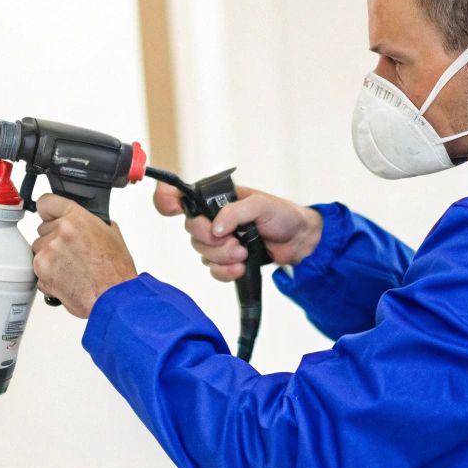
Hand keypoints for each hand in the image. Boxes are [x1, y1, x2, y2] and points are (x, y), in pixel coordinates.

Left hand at [32, 194, 138, 318]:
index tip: (49, 215)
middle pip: (43, 229)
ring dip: (50, 258)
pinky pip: (38, 270)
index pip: (46, 202)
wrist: (113, 296)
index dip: (49, 210)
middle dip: (54, 239)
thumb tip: (79, 222)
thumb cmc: (115, 269)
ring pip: (39, 250)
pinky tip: (67, 278)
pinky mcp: (42, 272)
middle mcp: (59, 232)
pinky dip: (48, 275)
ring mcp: (48, 252)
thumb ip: (88, 222)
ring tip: (71, 268)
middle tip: (71, 251)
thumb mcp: (110, 233)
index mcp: (75, 218)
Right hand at [153, 183, 322, 281]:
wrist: (300, 241)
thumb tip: (216, 228)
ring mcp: (219, 240)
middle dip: (212, 239)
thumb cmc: (283, 216)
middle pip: (191, 230)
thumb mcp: (261, 205)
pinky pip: (212, 270)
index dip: (167, 199)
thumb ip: (235, 212)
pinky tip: (241, 267)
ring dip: (223, 256)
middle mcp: (213, 218)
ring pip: (202, 252)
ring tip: (244, 252)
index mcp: (217, 199)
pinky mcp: (227, 260)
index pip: (181, 195)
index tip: (170, 208)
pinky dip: (225, 271)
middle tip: (234, 240)